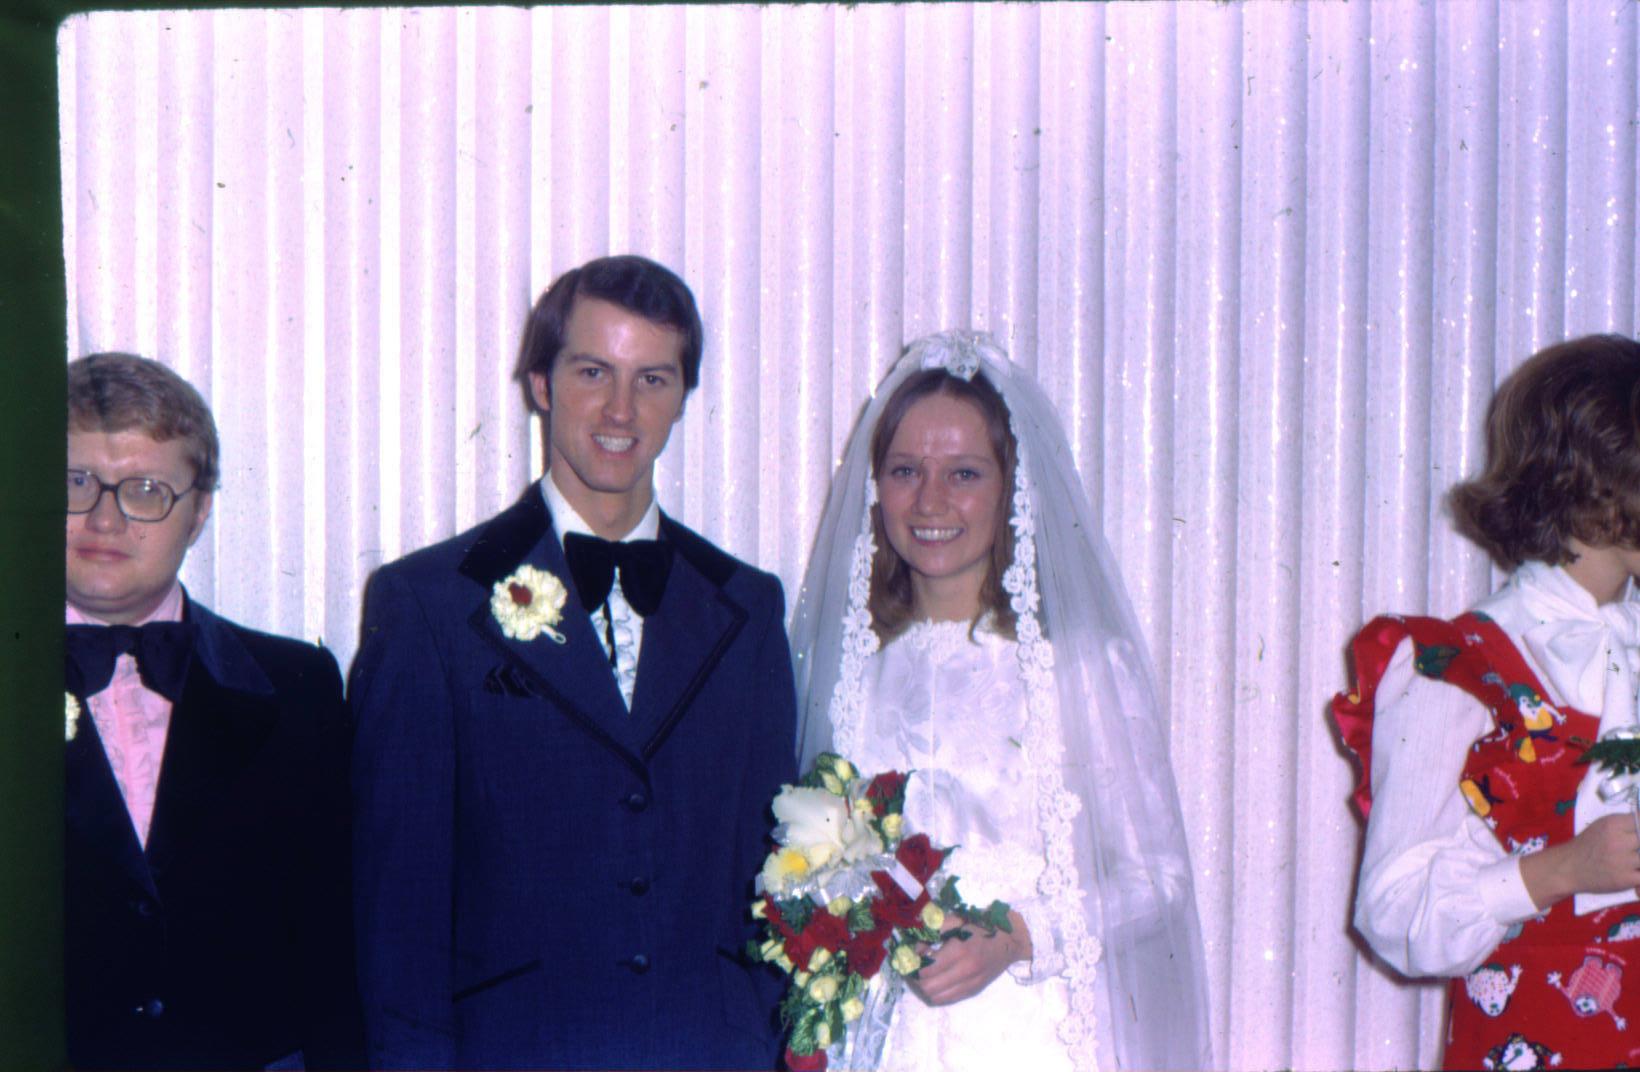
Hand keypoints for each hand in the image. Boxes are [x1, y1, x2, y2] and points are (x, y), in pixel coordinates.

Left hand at [906, 910, 1031, 1006]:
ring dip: (924, 987)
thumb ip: (932, 931)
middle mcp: (965, 972)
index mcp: (959, 951)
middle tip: (913, 965)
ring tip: (922, 973)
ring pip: (935, 997)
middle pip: (927, 987)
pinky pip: (947, 999)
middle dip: (915, 978)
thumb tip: (914, 946)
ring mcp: (970, 984)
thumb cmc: (981, 925)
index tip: (911, 953)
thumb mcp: (955, 920)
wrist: (1010, 939)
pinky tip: (935, 979)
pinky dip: (936, 992)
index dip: (913, 964)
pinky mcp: (974, 990)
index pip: (926, 970)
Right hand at [1520, 813, 1639, 910]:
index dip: (1639, 828)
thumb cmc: (1586, 845)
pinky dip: (1639, 875)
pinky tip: (1633, 874)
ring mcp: (1624, 861)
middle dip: (1638, 846)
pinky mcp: (1625, 879)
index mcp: (1613, 825)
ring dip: (1638, 860)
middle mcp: (1619, 841)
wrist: (1568, 868)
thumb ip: (1623, 823)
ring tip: (1630, 862)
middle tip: (1633, 849)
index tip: (1635, 835)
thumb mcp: (1601, 826)